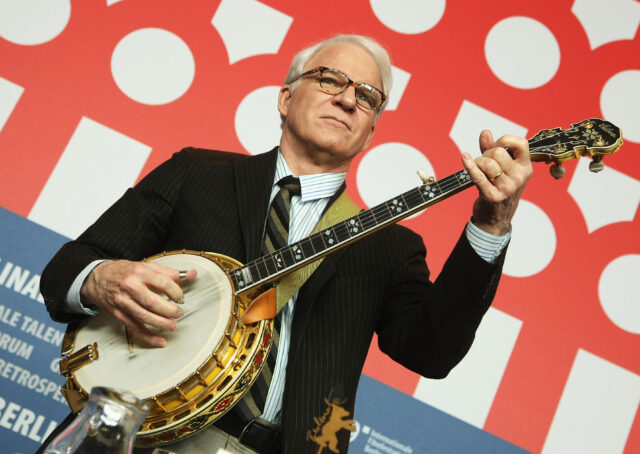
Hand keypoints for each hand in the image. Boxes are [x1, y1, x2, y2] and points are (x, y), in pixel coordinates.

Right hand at [80, 260, 196, 346]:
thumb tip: (192, 275)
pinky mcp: (118, 314)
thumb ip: (169, 272)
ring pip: (144, 317)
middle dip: (169, 310)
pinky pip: (135, 328)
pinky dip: (148, 336)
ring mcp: (123, 302)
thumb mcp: (146, 266)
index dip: (176, 291)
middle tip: (179, 312)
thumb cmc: (125, 271)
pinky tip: (160, 341)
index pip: (163, 283)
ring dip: (162, 324)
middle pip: (152, 302)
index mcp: (139, 272)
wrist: (97, 278)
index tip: (180, 296)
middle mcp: (130, 287)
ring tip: (174, 326)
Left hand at [461, 130, 532, 234]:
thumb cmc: (499, 188)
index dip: (505, 140)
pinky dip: (469, 165)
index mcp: (525, 167)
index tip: (496, 146)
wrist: (496, 218)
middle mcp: (519, 177)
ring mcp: (507, 188)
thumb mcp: (502, 168)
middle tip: (484, 163)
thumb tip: (485, 132)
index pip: (521, 143)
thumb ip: (492, 148)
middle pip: (498, 152)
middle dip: (486, 153)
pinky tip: (464, 157)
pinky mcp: (492, 196)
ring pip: (487, 163)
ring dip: (477, 162)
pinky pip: (478, 176)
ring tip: (478, 169)